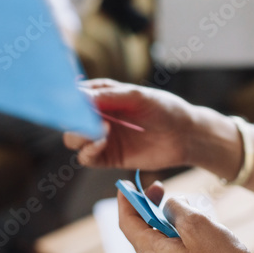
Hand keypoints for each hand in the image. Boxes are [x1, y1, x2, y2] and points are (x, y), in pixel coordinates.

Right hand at [64, 79, 197, 170]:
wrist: (185, 135)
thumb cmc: (164, 108)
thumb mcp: (136, 96)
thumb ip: (107, 96)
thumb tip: (78, 95)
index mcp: (102, 95)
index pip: (75, 96)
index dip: (68, 98)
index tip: (70, 101)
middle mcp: (98, 116)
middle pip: (70, 119)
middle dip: (71, 119)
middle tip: (82, 118)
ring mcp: (102, 137)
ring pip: (74, 139)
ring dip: (79, 135)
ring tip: (100, 129)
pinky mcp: (109, 157)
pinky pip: (87, 158)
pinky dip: (88, 151)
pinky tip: (101, 142)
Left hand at [118, 182, 253, 252]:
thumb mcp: (198, 225)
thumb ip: (175, 209)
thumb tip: (167, 206)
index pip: (127, 224)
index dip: (126, 201)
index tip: (127, 185)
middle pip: (141, 233)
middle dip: (147, 208)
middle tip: (160, 189)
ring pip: (158, 243)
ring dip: (165, 222)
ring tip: (185, 209)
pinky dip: (176, 236)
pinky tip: (197, 231)